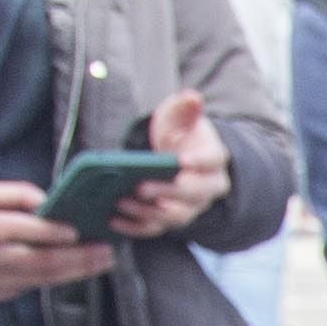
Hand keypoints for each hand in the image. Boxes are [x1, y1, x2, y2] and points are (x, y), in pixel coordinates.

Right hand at [0, 177, 111, 303]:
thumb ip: (12, 194)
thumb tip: (49, 200)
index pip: (22, 229)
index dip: (53, 232)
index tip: (78, 230)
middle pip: (39, 260)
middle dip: (77, 258)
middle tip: (105, 252)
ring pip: (39, 279)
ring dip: (75, 272)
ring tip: (100, 262)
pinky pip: (28, 287)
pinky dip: (54, 279)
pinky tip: (75, 271)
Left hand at [100, 91, 231, 241]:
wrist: (176, 157)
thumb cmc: (178, 135)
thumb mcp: (178, 117)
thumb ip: (184, 108)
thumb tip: (193, 97)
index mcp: (212, 160)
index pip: (212, 161)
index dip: (198, 162)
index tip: (180, 160)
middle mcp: (207, 188)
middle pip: (194, 194)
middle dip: (168, 192)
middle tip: (142, 187)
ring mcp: (190, 207)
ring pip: (176, 215)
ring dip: (149, 212)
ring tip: (122, 202)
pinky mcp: (170, 219)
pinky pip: (157, 228)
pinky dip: (136, 227)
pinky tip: (114, 220)